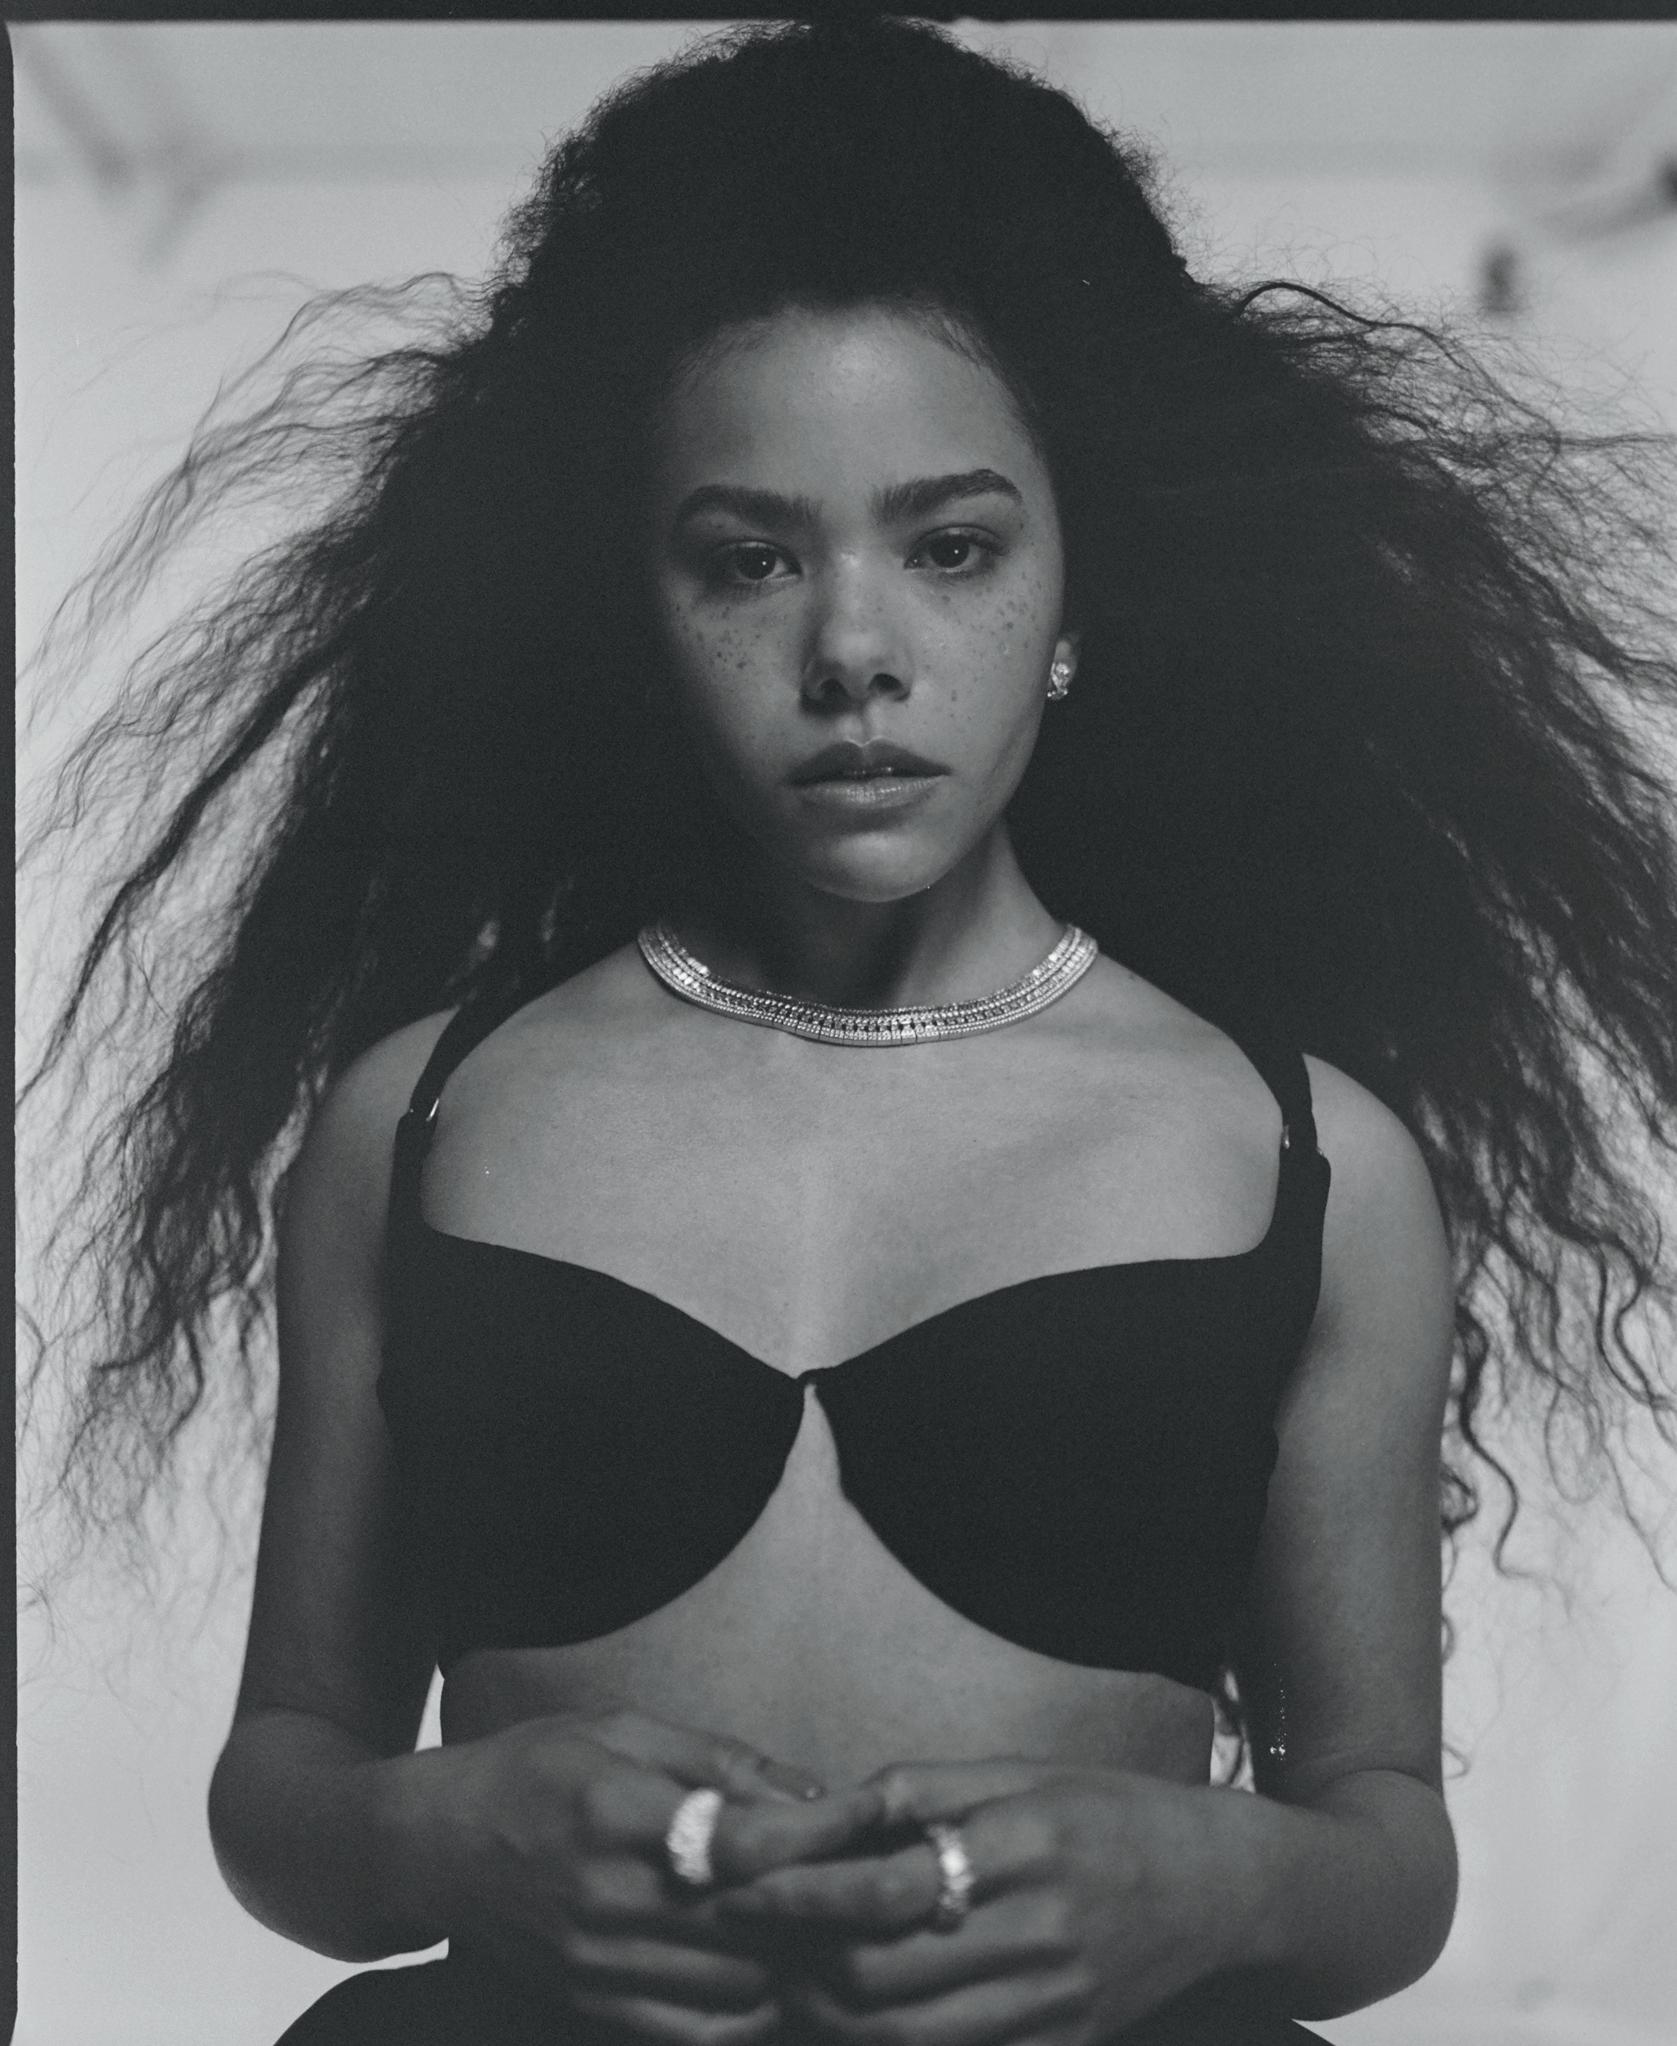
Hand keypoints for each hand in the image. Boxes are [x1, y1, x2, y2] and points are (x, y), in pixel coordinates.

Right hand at [407, 1705, 878, 2044]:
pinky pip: (695, 2031)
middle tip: (872, 1879)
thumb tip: (811, 1790)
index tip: (874, 1814)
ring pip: (737, 1988)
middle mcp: (608, 1896)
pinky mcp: (590, 2003)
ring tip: (830, 1926)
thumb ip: (718, 1760)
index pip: (744, 1841)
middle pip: (752, 1924)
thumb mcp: (621, 1729)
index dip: (821, 1833)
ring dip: (792, 1962)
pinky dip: (747, 2011)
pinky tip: (772, 1975)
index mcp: (618, 1811)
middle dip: (823, 1905)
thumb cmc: (535, 1768)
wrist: (433, 1846)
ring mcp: (597, 1961)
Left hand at [717, 1760, 1233, 2044]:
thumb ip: (917, 1795)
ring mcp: (1053, 2007)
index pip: (886, 1890)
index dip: (800, 1897)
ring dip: (828, 2019)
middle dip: (797, 1967)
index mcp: (1023, 1845)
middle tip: (750, 1943)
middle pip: (881, 1980)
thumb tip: (818, 1816)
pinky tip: (858, 2017)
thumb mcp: (1016, 1775)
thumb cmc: (1103, 1811)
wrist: (1218, 1886)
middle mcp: (1040, 1934)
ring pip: (904, 2040)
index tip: (740, 1889)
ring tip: (790, 1981)